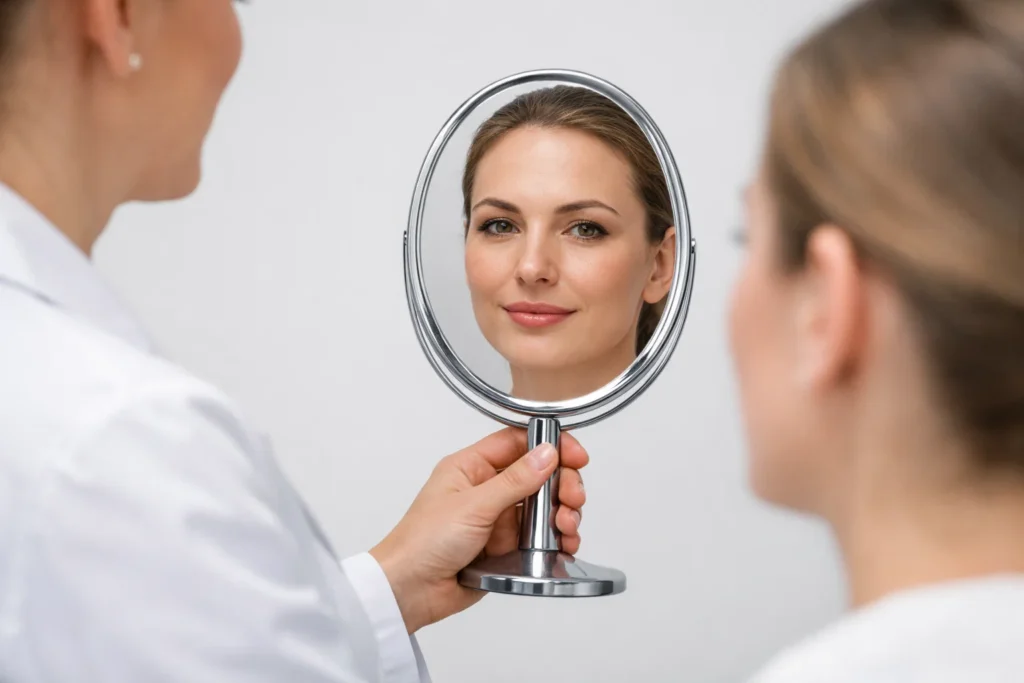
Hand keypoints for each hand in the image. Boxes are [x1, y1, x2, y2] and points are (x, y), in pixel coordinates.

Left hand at [369, 427, 588, 632]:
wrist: (409, 591)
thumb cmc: (423, 542)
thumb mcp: (473, 505)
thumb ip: (515, 481)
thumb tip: (546, 454)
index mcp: (471, 467)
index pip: (517, 443)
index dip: (549, 445)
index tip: (576, 456)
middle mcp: (486, 489)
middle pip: (537, 475)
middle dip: (562, 484)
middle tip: (573, 498)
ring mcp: (496, 519)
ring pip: (543, 507)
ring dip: (562, 513)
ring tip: (567, 526)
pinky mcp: (504, 547)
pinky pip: (539, 538)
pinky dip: (557, 540)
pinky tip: (565, 544)